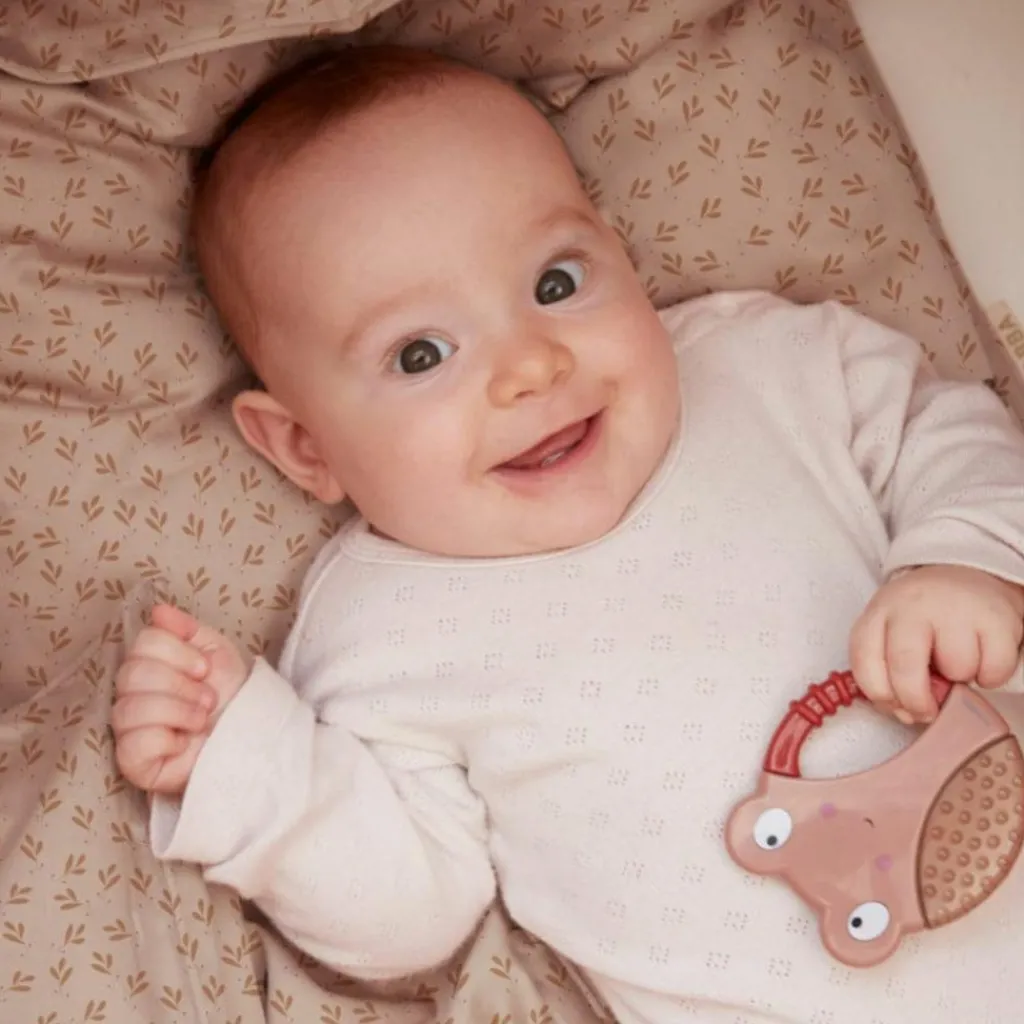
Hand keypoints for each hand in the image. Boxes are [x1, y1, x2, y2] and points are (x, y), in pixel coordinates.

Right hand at [113, 603, 249, 795]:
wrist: (249, 734)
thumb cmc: (229, 693)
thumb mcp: (216, 652)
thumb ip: (187, 629)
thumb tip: (159, 611)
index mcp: (147, 664)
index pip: (143, 643)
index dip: (177, 652)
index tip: (204, 668)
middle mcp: (130, 694)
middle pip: (134, 674)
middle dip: (181, 685)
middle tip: (207, 697)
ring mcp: (128, 729)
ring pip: (132, 708)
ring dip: (179, 711)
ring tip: (202, 718)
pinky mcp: (132, 762)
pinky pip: (135, 744)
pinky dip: (167, 741)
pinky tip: (184, 743)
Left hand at [849, 565, 1023, 723]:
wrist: (966, 579)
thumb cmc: (924, 619)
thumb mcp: (892, 635)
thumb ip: (889, 672)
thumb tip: (905, 713)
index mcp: (879, 612)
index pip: (864, 660)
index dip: (879, 695)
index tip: (895, 707)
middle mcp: (913, 606)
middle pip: (904, 667)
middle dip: (916, 701)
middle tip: (927, 711)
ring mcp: (954, 608)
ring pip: (957, 669)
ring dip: (960, 679)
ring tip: (958, 660)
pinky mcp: (995, 617)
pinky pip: (993, 670)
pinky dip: (990, 675)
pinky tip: (982, 656)